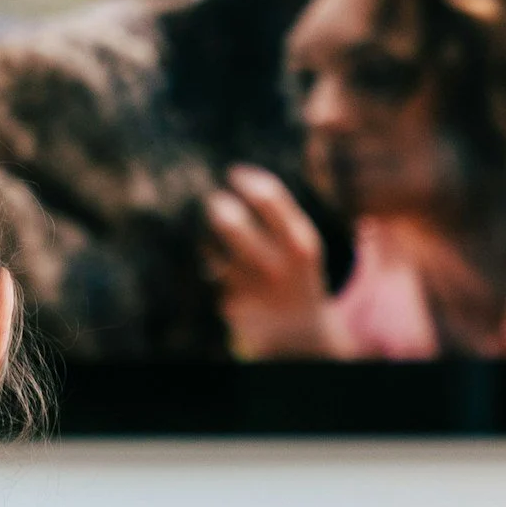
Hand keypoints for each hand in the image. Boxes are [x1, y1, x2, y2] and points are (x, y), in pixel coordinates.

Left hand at [205, 165, 344, 358]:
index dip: (245, 180)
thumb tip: (239, 171)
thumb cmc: (297, 275)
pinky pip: (207, 273)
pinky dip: (203, 262)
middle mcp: (278, 267)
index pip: (268, 198)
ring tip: (205, 230)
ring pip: (212, 250)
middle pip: (233, 225)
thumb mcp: (302, 244)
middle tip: (211, 200)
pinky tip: (208, 262)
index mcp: (300, 243)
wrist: (300, 335)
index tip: (232, 173)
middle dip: (215, 207)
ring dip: (203, 236)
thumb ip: (280, 212)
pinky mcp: (230, 306)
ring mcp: (252, 289)